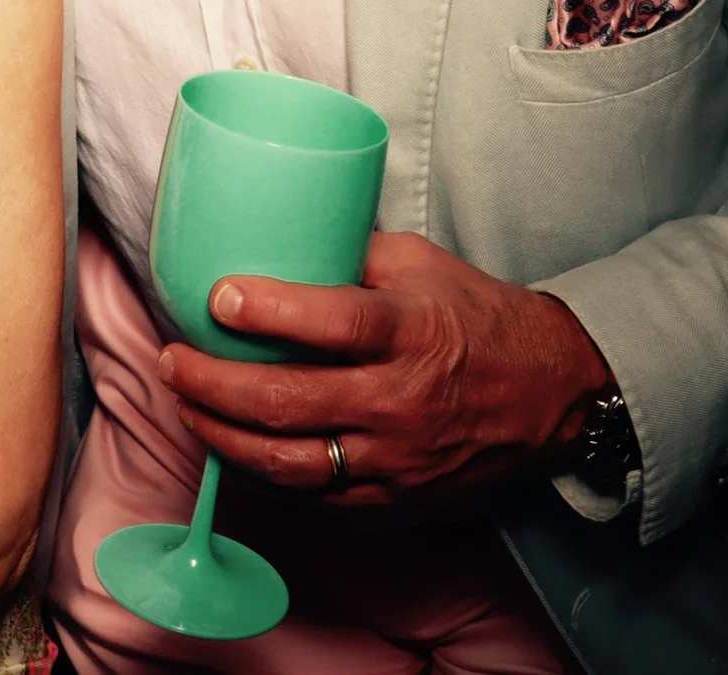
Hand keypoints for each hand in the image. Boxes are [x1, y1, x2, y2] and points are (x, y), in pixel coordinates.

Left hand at [158, 230, 613, 505]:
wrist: (554, 394)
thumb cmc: (478, 316)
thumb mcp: (420, 264)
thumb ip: (348, 253)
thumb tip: (271, 231)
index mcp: (412, 332)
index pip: (333, 323)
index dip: (268, 310)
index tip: (217, 297)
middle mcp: (401, 400)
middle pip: (288, 401)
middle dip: (213, 383)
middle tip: (173, 358)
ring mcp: (397, 457)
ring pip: (289, 461)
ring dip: (221, 436)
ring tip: (184, 405)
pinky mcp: (394, 495)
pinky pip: (314, 496)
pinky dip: (262, 475)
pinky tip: (229, 449)